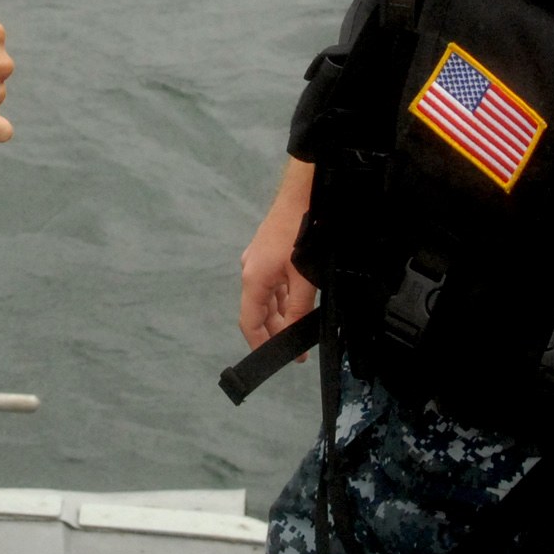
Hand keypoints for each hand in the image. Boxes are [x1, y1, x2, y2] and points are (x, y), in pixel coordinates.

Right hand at [240, 157, 317, 348]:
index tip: (275, 359)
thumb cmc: (301, 233)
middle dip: (274, 332)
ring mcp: (258, 259)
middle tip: (296, 349)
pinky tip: (297, 302)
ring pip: (266, 296)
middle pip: (257, 310)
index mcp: (254, 279)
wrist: (302, 194)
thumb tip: (293, 333)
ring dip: (280, 314)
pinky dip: (282, 297)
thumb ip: (298, 308)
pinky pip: (272, 282)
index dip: (260, 343)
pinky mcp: (268, 250)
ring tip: (299, 329)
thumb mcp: (304, 277)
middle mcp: (250, 270)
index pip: (249, 322)